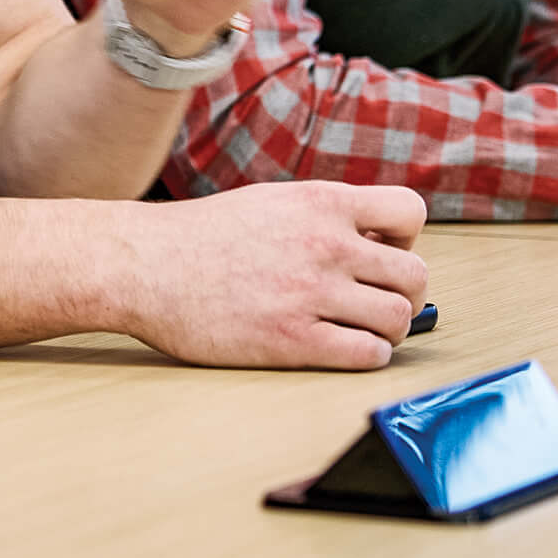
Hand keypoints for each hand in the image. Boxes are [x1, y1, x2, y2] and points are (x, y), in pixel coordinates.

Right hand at [112, 180, 429, 368]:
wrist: (143, 265)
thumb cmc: (202, 237)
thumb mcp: (271, 202)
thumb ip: (324, 215)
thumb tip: (375, 242)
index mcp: (320, 202)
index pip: (410, 211)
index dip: (405, 238)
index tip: (380, 253)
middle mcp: (324, 244)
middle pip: (414, 274)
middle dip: (403, 292)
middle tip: (376, 301)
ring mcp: (310, 294)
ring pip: (398, 318)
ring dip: (388, 329)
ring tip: (361, 329)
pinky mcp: (293, 341)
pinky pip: (368, 355)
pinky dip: (368, 356)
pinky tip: (343, 347)